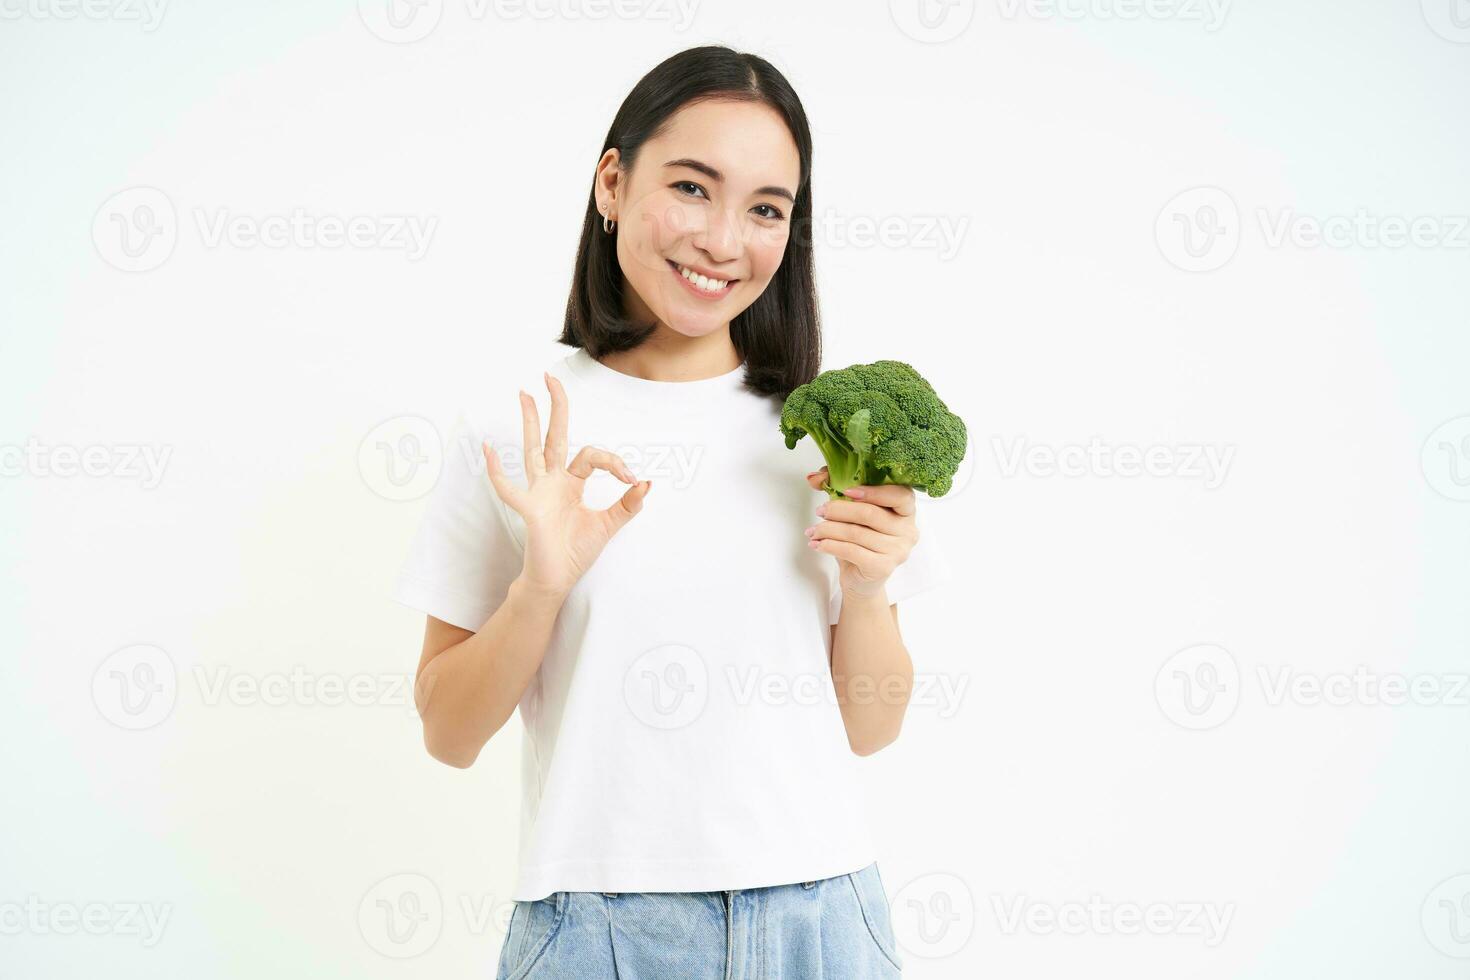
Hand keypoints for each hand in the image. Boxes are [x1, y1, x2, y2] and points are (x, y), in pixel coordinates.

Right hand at [482, 371, 651, 596]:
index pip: (591, 456)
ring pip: (532, 449)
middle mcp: (552, 481)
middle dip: (555, 408)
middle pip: (554, 436)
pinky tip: (489, 449)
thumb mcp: (608, 526)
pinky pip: (510, 488)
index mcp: (571, 483)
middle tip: (550, 378)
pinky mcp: (529, 509)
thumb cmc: (575, 553)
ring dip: (528, 421)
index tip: (631, 478)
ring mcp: (538, 492)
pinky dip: (497, 471)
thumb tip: (647, 484)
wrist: (556, 580)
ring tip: (524, 393)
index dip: (613, 462)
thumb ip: (627, 506)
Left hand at [803, 465, 917, 597]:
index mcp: (906, 511)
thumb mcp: (850, 508)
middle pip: (870, 514)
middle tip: (820, 511)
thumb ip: (835, 485)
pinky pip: (852, 551)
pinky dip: (830, 546)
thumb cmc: (860, 539)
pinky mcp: (883, 567)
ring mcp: (898, 551)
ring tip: (813, 531)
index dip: (873, 492)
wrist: (862, 578)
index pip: (900, 495)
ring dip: (828, 530)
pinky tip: (818, 544)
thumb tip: (814, 478)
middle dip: (838, 510)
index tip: (846, 492)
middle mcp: (908, 530)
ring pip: (857, 533)